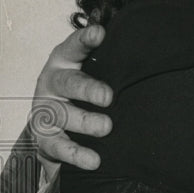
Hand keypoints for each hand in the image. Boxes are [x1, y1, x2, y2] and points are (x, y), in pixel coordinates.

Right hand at [27, 25, 113, 171]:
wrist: (56, 124)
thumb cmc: (83, 91)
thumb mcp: (95, 72)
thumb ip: (111, 64)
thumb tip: (150, 56)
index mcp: (64, 62)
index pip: (73, 47)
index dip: (85, 39)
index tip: (100, 33)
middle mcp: (51, 83)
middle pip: (67, 83)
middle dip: (87, 89)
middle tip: (108, 97)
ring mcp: (45, 111)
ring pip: (61, 115)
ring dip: (84, 122)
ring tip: (106, 127)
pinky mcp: (44, 138)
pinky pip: (57, 146)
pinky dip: (76, 153)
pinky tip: (93, 159)